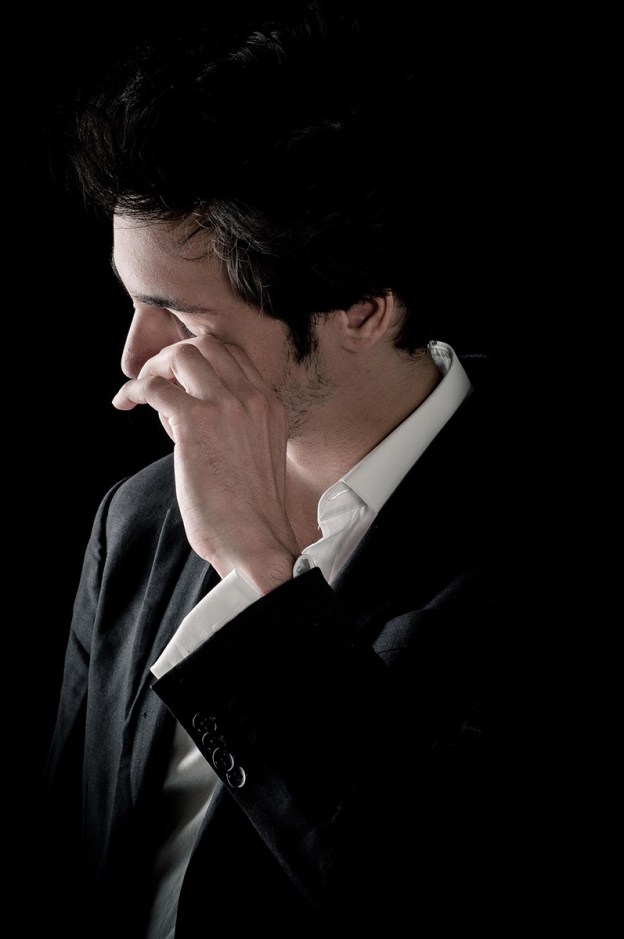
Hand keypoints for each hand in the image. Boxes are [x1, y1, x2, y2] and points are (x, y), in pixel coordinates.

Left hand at [112, 337, 299, 593]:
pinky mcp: (196, 423)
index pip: (232, 355)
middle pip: (206, 345)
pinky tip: (124, 404)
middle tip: (155, 384)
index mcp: (270, 404)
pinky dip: (133, 390)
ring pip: (181, 355)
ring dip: (154, 370)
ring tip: (140, 395)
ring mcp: (226, 406)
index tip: (178, 380)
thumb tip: (183, 412)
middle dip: (173, 358)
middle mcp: (252, 397)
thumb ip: (234, 426)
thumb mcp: (256, 454)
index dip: (199, 360)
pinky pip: (154, 387)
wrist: (255, 542)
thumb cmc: (249, 512)